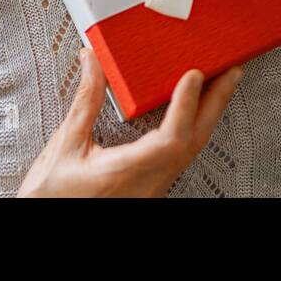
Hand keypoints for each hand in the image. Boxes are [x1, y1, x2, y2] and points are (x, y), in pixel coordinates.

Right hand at [18, 50, 242, 197]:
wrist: (49, 218)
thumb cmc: (53, 195)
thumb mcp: (65, 144)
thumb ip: (85, 101)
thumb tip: (92, 63)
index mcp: (125, 172)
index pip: (170, 139)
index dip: (186, 106)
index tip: (193, 76)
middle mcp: (147, 183)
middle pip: (192, 142)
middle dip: (215, 103)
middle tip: (230, 71)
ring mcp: (153, 187)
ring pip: (190, 150)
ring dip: (207, 114)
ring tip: (219, 84)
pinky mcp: (152, 186)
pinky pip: (181, 155)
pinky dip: (193, 128)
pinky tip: (194, 111)